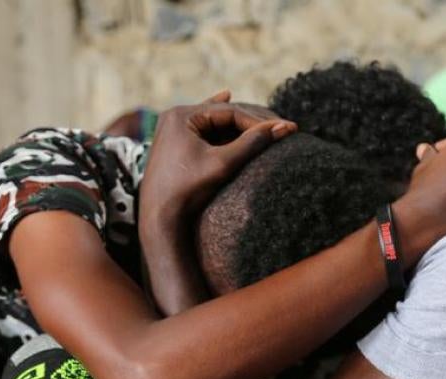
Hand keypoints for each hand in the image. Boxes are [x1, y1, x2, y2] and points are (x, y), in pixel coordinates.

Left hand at [139, 91, 296, 229]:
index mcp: (182, 115)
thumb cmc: (188, 190)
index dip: (260, 122)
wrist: (159, 217)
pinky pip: (206, 127)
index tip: (286, 129)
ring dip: (242, 121)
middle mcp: (177, 117)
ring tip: (268, 119)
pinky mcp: (178, 142)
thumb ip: (251, 143)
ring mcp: (176, 129)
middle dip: (254, 120)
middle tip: (283, 125)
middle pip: (224, 114)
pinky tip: (226, 96)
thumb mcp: (223, 164)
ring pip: (217, 120)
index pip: (231, 113)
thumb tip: (283, 127)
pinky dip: (221, 121)